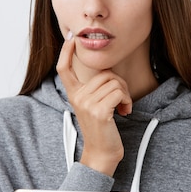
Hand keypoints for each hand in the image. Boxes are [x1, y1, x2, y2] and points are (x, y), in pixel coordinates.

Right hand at [56, 33, 131, 175]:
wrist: (102, 153)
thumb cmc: (102, 129)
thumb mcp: (93, 106)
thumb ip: (95, 88)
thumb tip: (107, 72)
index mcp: (74, 94)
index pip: (63, 68)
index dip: (65, 52)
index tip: (71, 38)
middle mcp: (77, 97)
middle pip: (105, 73)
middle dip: (120, 84)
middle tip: (121, 100)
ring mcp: (87, 103)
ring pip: (115, 82)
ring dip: (125, 94)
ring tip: (122, 107)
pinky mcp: (99, 111)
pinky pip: (119, 92)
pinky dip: (127, 100)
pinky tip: (125, 111)